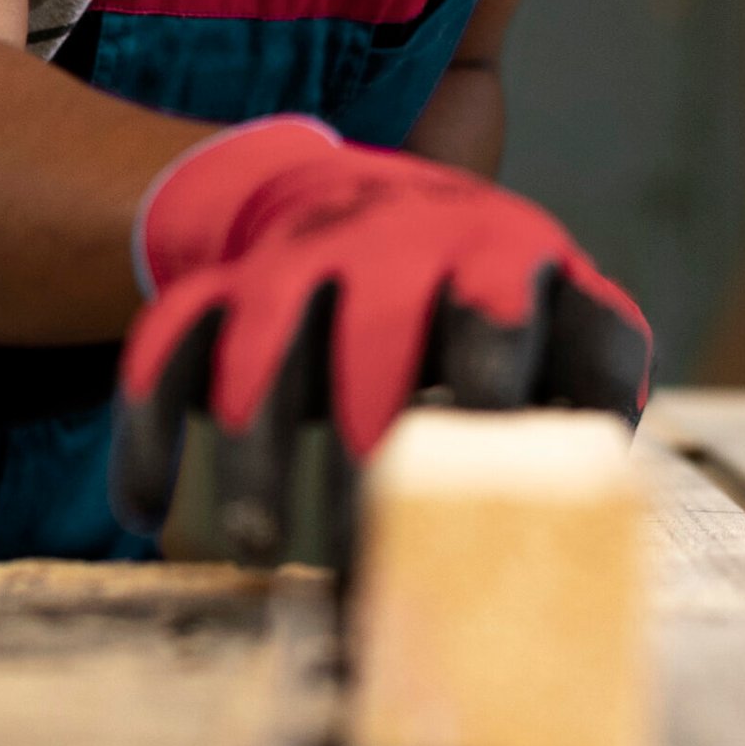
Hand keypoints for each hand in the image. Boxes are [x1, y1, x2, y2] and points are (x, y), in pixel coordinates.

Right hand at [111, 118, 650, 564]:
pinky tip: (143, 509)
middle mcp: (388, 244)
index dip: (490, 388)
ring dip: (257, 443)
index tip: (484, 472)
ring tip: (260, 545)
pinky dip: (149, 422)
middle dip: (367, 435)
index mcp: (492, 251)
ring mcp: (295, 260)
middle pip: (372, 332)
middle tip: (363, 546)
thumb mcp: (568, 313)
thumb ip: (598, 380)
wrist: (372, 199)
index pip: (496, 311)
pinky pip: (168, 341)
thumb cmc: (495, 294)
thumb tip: (601, 485)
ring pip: (262, 341)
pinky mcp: (221, 286)